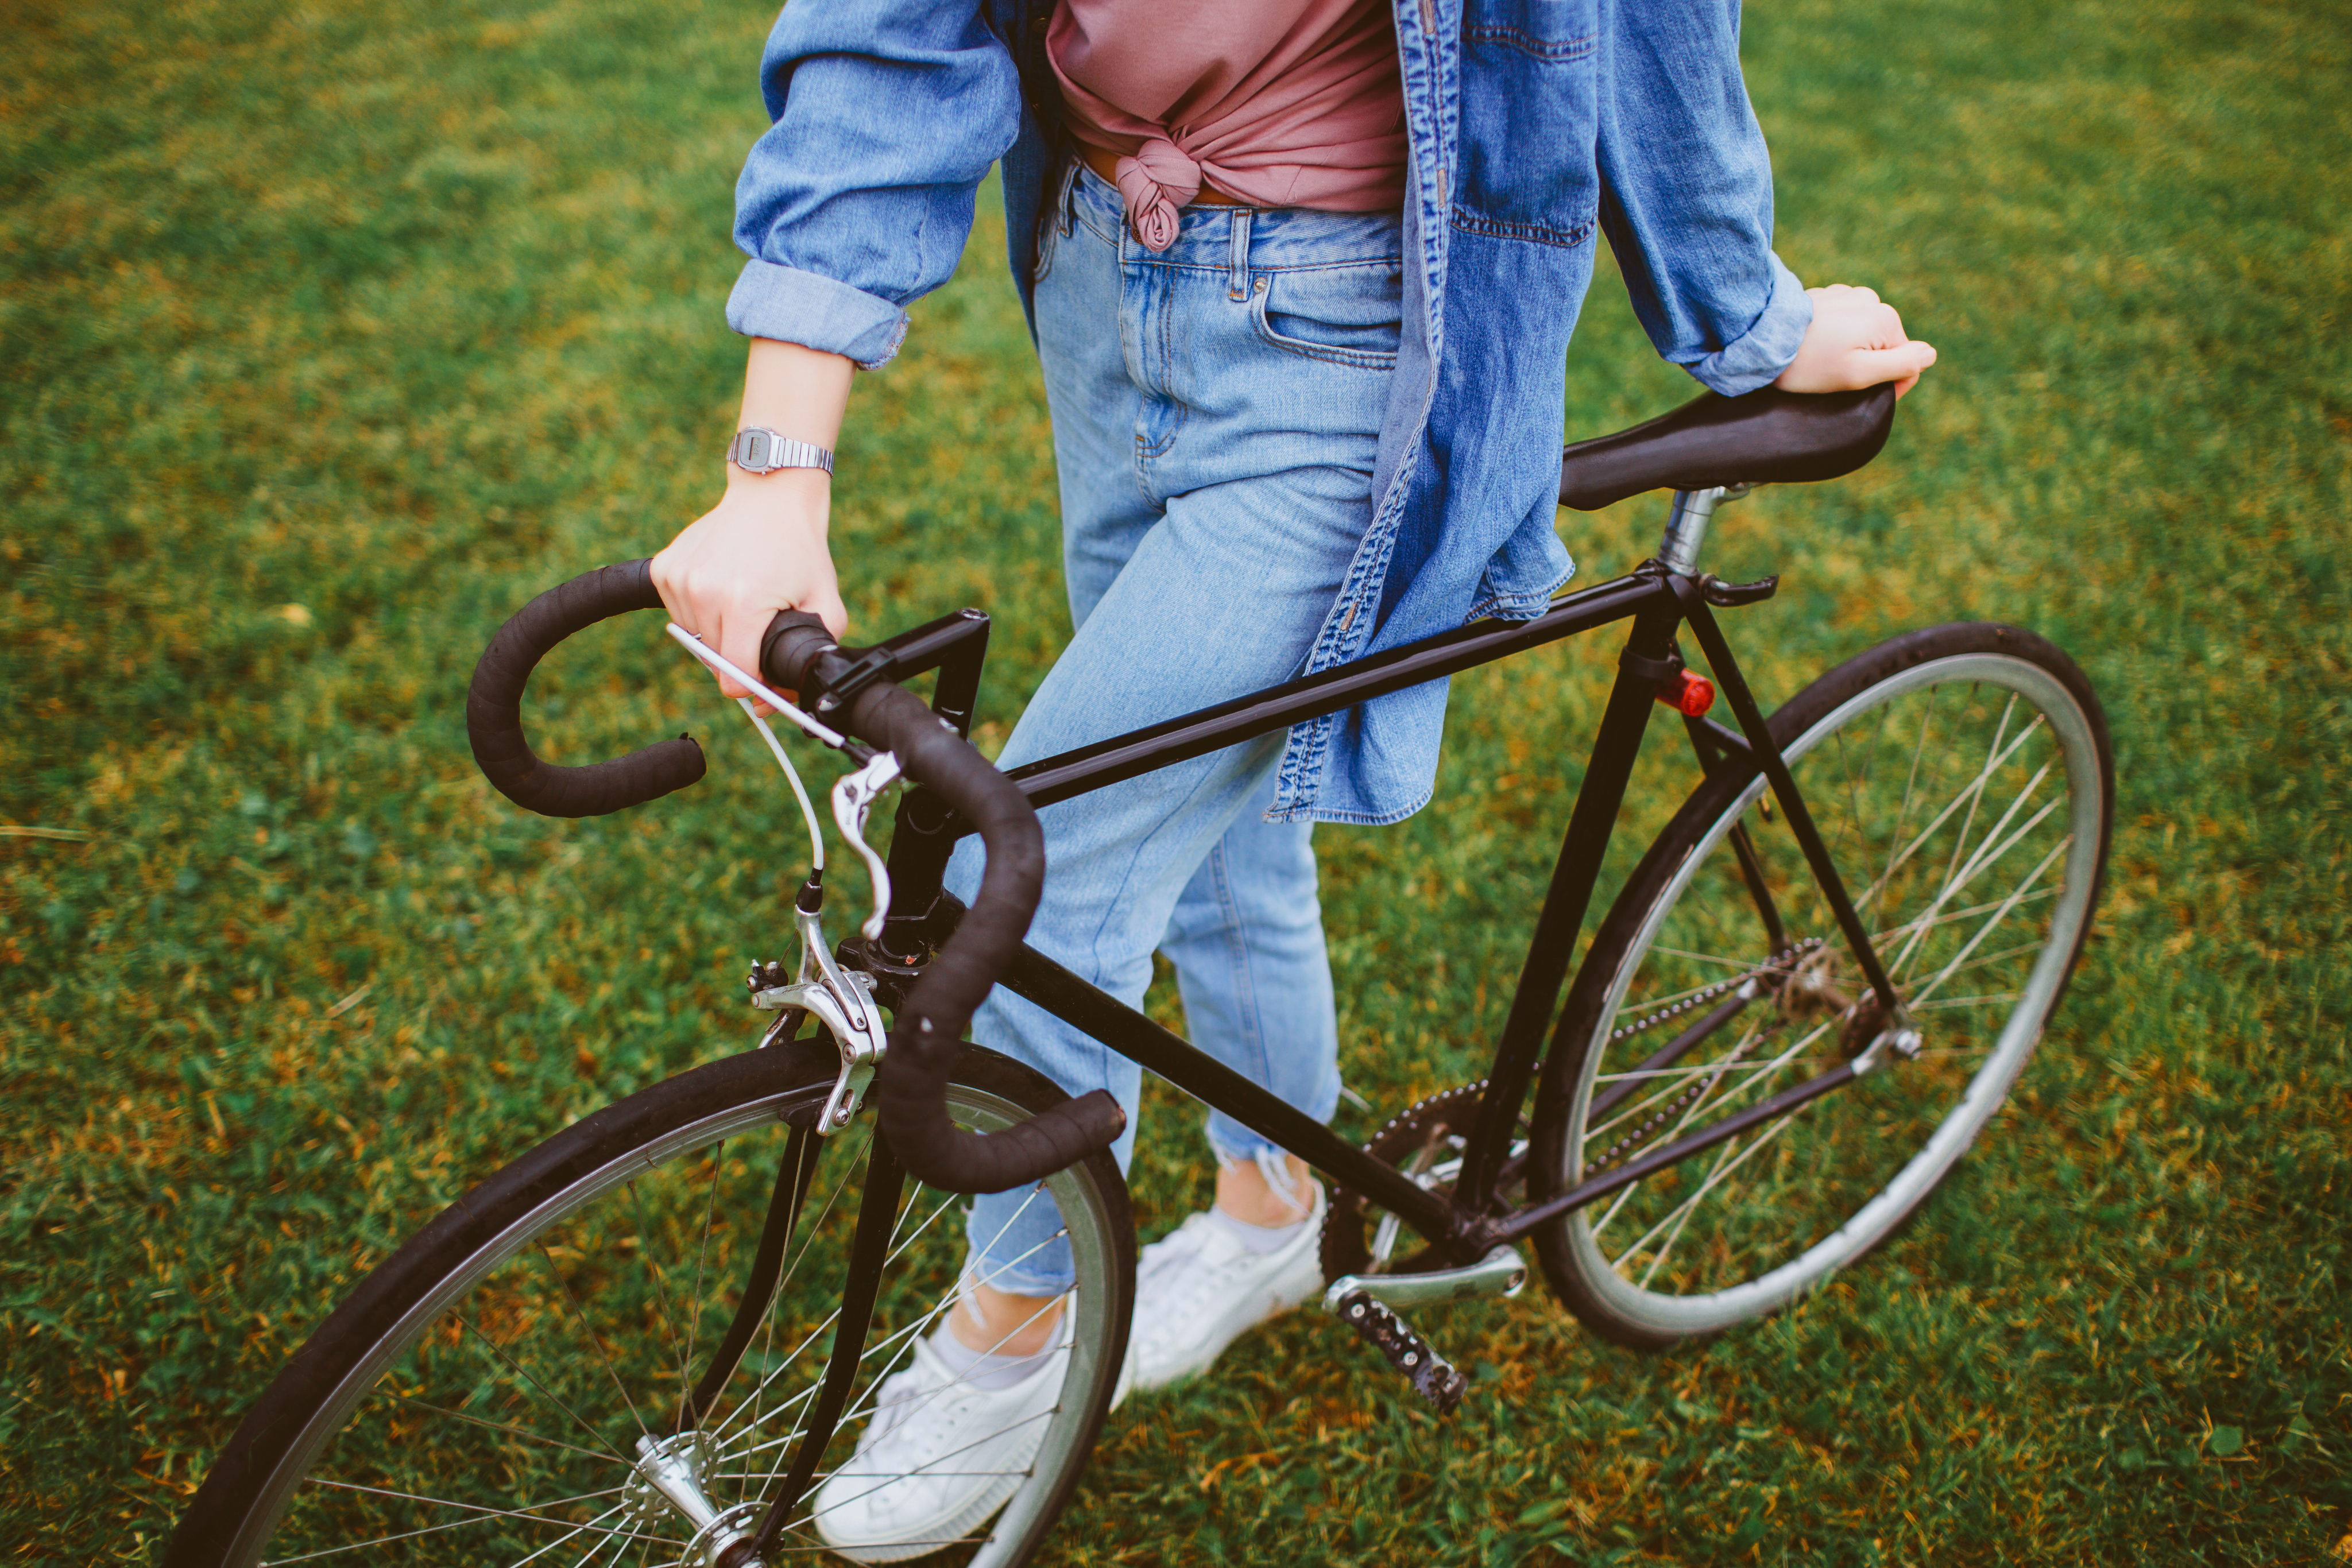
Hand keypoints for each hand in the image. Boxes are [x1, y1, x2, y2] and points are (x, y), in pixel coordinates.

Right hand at [652, 470, 846, 713]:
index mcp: (742, 603)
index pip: (734, 676)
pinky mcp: (663, 570)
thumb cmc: (800, 548)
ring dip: (718, 633)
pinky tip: (721, 587)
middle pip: (715, 660)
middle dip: (739, 656)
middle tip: (760, 626)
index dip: (753, 684)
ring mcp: (678, 578)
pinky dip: (699, 612)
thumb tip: (783, 699)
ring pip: (695, 640)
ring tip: (742, 600)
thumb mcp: (826, 602)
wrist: (772, 495)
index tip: (764, 674)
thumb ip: (813, 654)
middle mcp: (703, 591)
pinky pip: (679, 615)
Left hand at [1775, 284, 1937, 398]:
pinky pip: (1840, 324)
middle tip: (1830, 375)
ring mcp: (1847, 295)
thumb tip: (1930, 355)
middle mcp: (1871, 300)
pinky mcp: (1825, 297)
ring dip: (1846, 350)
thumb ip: (1900, 365)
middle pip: (1882, 346)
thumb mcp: (1858, 374)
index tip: (1854, 392)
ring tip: (1818, 358)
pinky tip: (1810, 344)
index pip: (1905, 361)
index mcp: (1886, 318)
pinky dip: (1830, 337)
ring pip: (1862, 336)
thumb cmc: (1808, 364)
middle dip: (1863, 366)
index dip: (1886, 385)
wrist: (1759, 339)